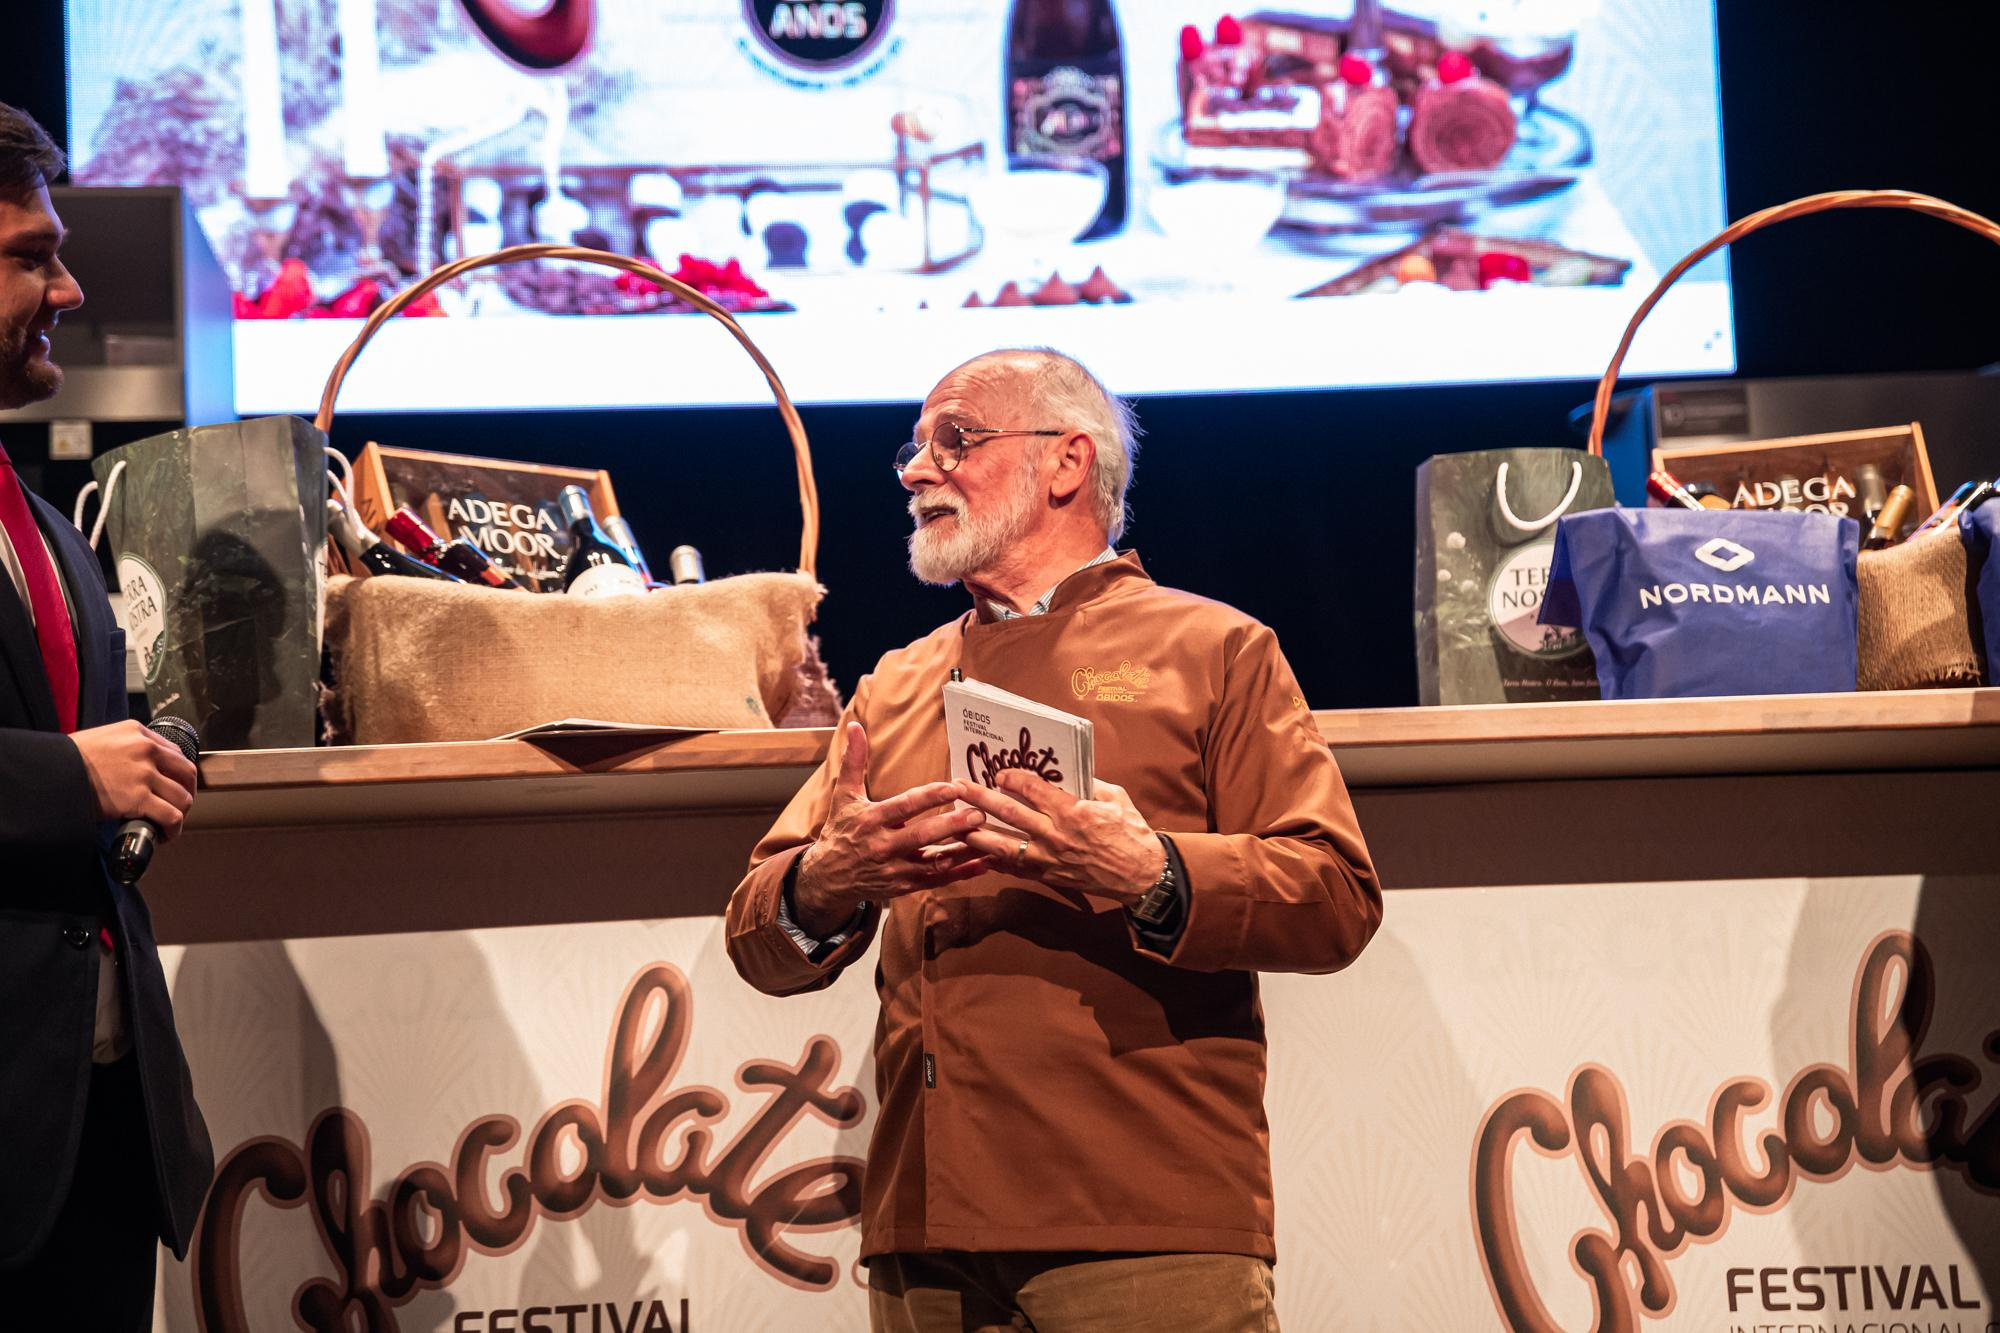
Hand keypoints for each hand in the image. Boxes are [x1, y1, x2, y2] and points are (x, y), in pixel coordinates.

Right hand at [69, 721, 196, 840]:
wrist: (51, 772)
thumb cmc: (69, 760)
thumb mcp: (102, 739)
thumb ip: (126, 748)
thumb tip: (140, 768)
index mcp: (138, 732)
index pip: (175, 753)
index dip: (179, 774)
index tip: (175, 786)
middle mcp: (146, 749)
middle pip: (187, 773)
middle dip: (187, 793)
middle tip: (178, 806)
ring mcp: (144, 773)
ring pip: (183, 797)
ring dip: (180, 814)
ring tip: (168, 823)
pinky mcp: (138, 797)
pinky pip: (171, 816)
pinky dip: (173, 829)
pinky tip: (164, 834)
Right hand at [792, 722, 992, 935]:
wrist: (828, 877)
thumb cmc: (841, 830)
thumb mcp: (843, 795)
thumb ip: (854, 761)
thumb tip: (855, 725)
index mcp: (870, 820)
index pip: (904, 806)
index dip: (930, 797)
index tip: (954, 787)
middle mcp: (882, 846)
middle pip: (922, 836)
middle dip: (952, 826)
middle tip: (979, 813)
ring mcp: (894, 870)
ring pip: (934, 862)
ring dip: (964, 851)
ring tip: (990, 839)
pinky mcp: (903, 887)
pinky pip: (936, 881)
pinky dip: (961, 874)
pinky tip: (984, 864)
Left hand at [957, 772, 1164, 904]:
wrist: (1141, 876)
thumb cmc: (1132, 834)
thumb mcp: (1116, 799)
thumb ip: (1091, 784)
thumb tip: (1070, 772)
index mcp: (1073, 811)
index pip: (1032, 790)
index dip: (1011, 778)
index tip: (999, 772)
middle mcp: (1056, 835)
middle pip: (1009, 814)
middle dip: (980, 798)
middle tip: (959, 787)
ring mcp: (1049, 859)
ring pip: (1004, 846)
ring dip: (977, 833)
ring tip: (956, 824)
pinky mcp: (1049, 877)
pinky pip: (1016, 869)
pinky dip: (995, 862)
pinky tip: (978, 854)